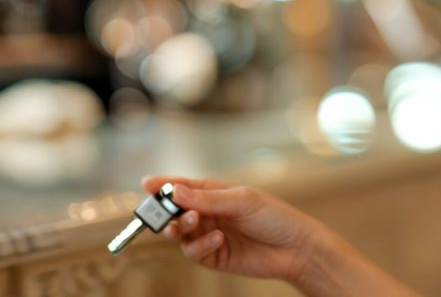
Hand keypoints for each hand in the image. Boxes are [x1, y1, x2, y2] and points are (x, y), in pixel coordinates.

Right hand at [141, 175, 327, 285]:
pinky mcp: (213, 256)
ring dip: (181, 227)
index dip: (164, 185)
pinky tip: (218, 239)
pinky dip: (200, 245)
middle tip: (166, 212)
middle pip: (175, 211)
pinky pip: (193, 252)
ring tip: (194, 221)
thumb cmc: (274, 217)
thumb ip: (208, 198)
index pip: (184, 187)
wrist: (295, 248)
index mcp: (216, 193)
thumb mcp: (242, 201)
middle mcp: (209, 213)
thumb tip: (175, 192)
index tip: (145, 184)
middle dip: (167, 211)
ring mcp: (208, 235)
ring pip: (179, 233)